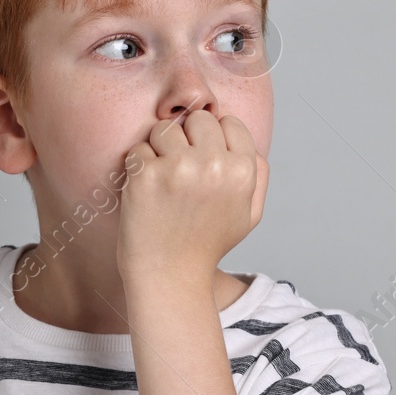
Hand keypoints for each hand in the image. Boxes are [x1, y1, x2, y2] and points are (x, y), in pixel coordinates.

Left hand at [116, 109, 268, 283]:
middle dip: (187, 138)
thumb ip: (258, 175)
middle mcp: (214, 165)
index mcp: (243, 171)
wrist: (169, 275)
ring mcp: (179, 168)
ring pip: (165, 128)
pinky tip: (147, 192)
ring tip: (163, 181)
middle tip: (180, 170)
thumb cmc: (207, 244)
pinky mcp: (146, 175)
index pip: (229, 122)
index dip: (213, 138)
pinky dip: (138, 167)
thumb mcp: (249, 215)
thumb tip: (250, 143)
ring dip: (159, 150)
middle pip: (198, 118)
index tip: (203, 160)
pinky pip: (138, 149)